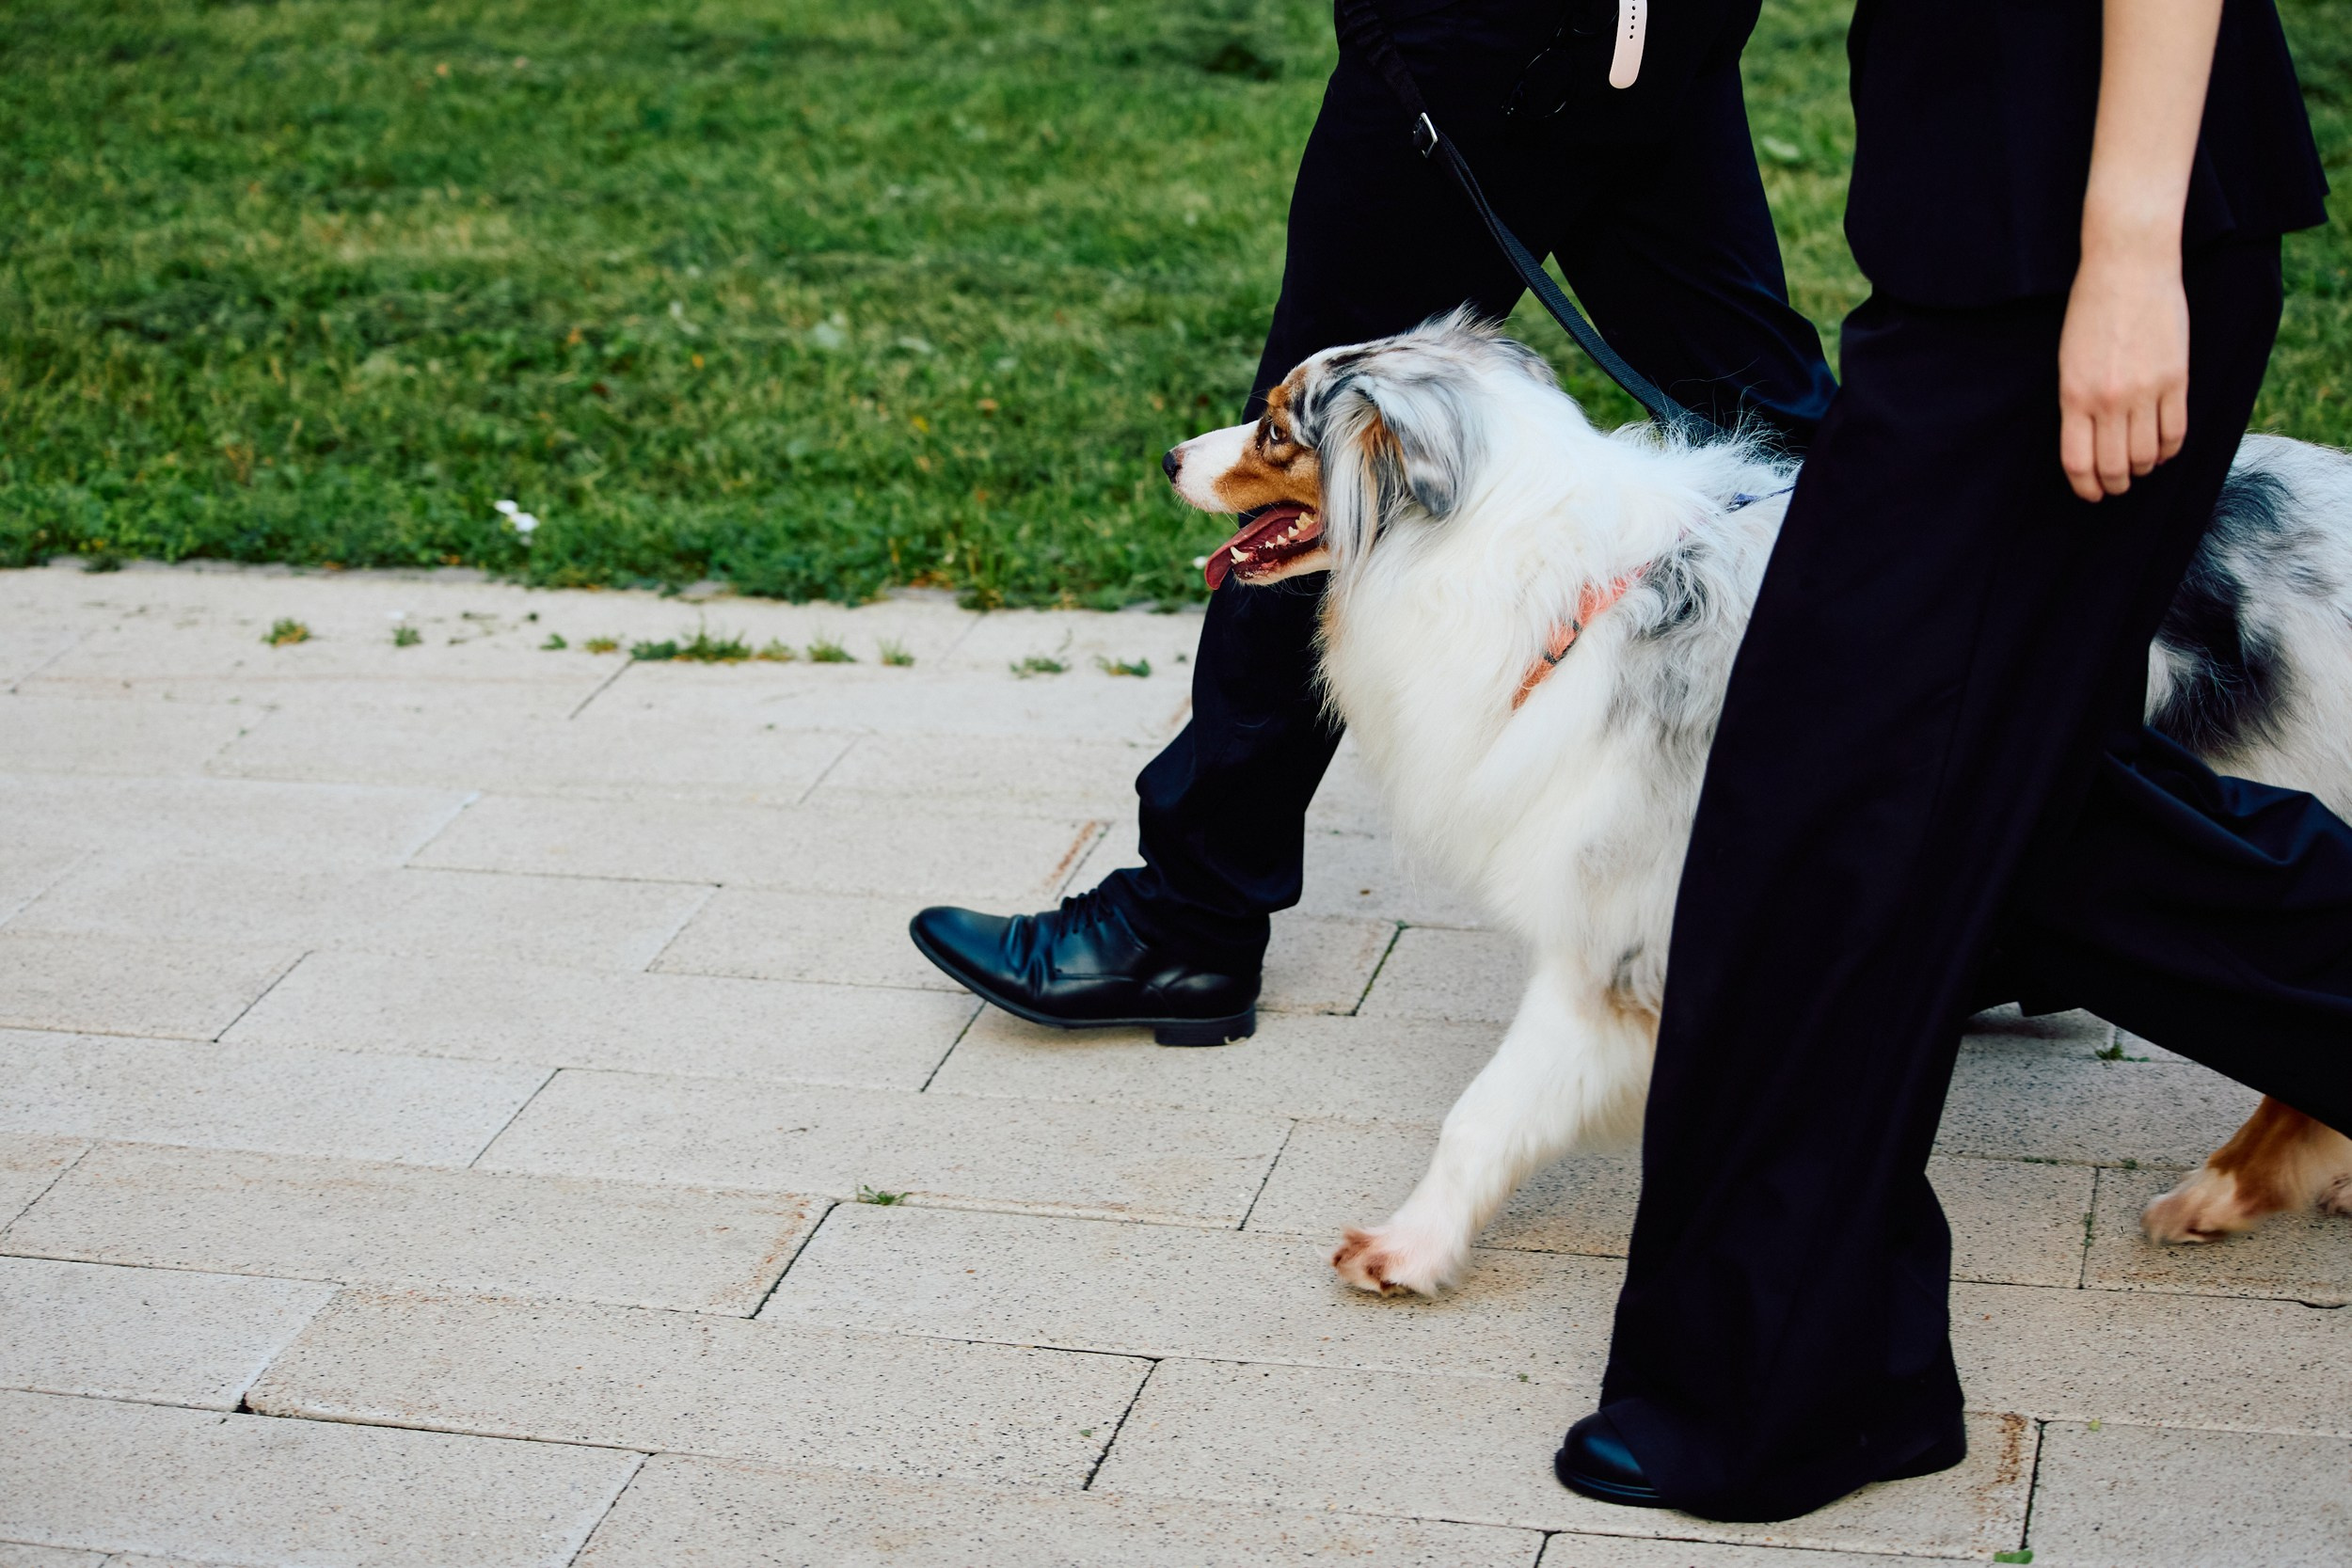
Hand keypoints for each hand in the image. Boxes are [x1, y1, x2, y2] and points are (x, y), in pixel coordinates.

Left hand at [2056, 241, 2189, 502]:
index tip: (2091, 494)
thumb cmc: (2091, 310)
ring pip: (2146, 455)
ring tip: (2140, 468)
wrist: (2129, 267)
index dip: (2085, 487)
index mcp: (2073, 396)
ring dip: (2142, 470)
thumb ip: (2077, 401)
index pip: (2078, 462)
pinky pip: (2175, 431)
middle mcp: (2108, 400)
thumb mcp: (2068, 360)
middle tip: (2117, 486)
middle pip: (2113, 466)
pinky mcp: (2176, 378)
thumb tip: (2089, 440)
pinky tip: (2162, 451)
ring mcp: (2144, 390)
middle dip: (2114, 484)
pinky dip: (2169, 449)